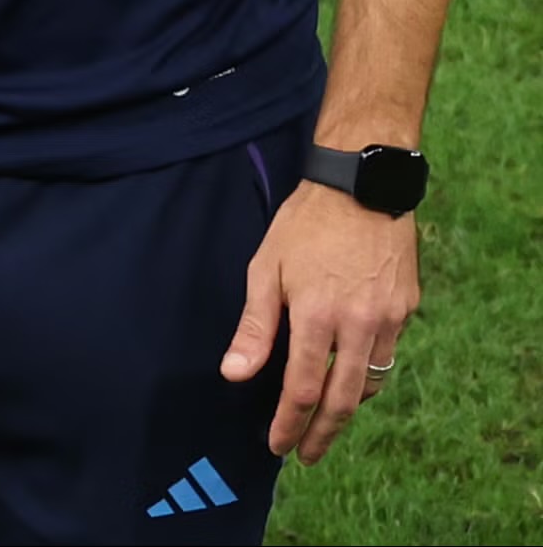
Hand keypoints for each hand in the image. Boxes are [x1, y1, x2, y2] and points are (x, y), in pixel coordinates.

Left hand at [222, 178, 418, 463]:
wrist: (362, 188)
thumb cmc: (303, 225)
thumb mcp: (265, 268)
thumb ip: (254, 326)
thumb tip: (235, 374)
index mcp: (318, 316)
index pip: (303, 388)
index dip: (290, 423)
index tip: (278, 445)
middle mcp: (359, 324)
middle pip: (343, 399)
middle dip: (322, 433)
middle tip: (306, 455)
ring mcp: (389, 318)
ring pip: (371, 381)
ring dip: (347, 406)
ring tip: (325, 421)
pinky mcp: (408, 308)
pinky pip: (387, 354)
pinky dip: (368, 372)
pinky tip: (350, 375)